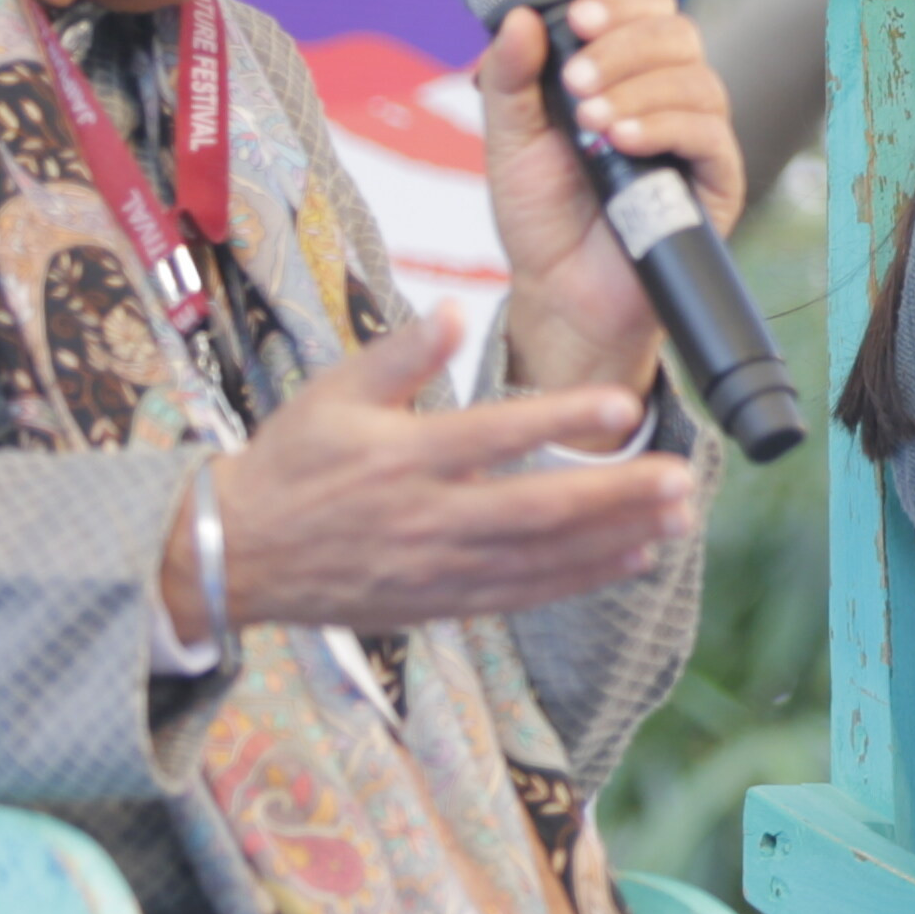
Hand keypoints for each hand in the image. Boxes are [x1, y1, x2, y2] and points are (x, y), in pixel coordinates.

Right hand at [191, 305, 697, 635]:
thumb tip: (454, 310)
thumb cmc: (291, 462)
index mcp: (402, 456)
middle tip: (680, 478)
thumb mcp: (333, 392)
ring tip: (677, 518)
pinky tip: (631, 559)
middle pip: (537, 510)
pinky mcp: (441, 603)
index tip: (624, 402)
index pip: (494, 434)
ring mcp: (436, 568)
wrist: (234, 554)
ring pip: (541, 559)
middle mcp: (426, 517)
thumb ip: (401, 355)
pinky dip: (581, 579)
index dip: (562, 417)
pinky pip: (524, 594)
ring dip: (614, 539)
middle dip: (615, 496)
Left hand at [477, 0, 743, 397]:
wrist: (560, 291)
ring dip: (639, 90)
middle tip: (576, 82)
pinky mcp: (716, 182)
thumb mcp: (508, 137)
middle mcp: (667, 96)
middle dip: (623, 47)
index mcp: (624, 73)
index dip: (619, 3)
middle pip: (678, 33)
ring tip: (589, 122)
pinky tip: (623, 142)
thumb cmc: (540, 214)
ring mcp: (695, 138)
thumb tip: (518, 16)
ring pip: (697, 81)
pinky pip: (710, 135)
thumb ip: (510, 76)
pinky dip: (664, 127)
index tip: (577, 20)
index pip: (646, 10)